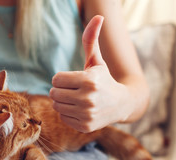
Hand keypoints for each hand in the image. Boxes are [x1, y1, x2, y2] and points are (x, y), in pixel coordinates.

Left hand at [49, 15, 130, 132]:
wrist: (122, 104)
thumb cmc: (104, 79)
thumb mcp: (97, 61)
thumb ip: (91, 40)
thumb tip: (98, 16)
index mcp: (89, 80)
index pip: (55, 79)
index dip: (62, 78)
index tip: (73, 79)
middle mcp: (88, 98)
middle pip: (53, 93)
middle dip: (61, 89)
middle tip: (74, 90)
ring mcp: (86, 114)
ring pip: (56, 105)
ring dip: (63, 101)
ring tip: (76, 99)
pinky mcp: (85, 126)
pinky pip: (62, 117)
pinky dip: (68, 113)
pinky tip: (80, 110)